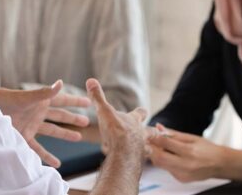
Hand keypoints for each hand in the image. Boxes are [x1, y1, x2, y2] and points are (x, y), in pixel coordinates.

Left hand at [0, 80, 90, 167]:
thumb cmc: (1, 100)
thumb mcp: (24, 97)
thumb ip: (43, 93)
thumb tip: (60, 82)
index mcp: (39, 100)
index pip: (62, 99)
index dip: (75, 100)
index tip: (89, 100)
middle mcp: (37, 112)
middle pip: (60, 116)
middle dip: (73, 118)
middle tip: (87, 121)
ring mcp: (31, 125)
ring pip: (52, 131)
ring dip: (65, 134)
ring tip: (78, 138)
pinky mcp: (23, 137)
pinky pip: (38, 149)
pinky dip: (47, 156)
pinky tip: (57, 164)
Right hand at [87, 78, 146, 194]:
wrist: (123, 153)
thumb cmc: (115, 131)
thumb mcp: (104, 111)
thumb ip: (97, 97)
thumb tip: (91, 80)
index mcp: (134, 120)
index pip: (141, 112)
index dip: (140, 112)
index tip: (141, 111)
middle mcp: (141, 133)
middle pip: (151, 131)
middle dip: (150, 132)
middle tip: (149, 133)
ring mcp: (142, 147)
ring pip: (148, 147)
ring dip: (145, 148)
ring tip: (143, 150)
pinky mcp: (139, 160)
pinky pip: (140, 160)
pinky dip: (137, 160)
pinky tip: (131, 162)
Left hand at [148, 123, 241, 181]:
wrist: (220, 164)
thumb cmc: (207, 149)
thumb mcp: (192, 137)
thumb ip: (173, 134)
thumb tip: (158, 127)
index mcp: (189, 151)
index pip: (165, 143)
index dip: (154, 137)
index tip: (149, 133)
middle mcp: (186, 164)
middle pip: (159, 157)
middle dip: (151, 148)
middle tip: (148, 141)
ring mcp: (183, 174)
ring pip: (160, 165)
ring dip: (155, 155)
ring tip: (158, 147)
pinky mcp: (181, 179)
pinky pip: (167, 169)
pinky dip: (164, 162)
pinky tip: (168, 156)